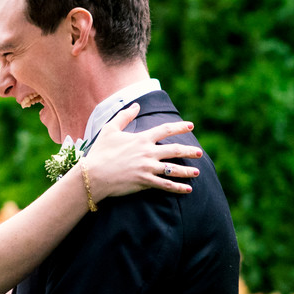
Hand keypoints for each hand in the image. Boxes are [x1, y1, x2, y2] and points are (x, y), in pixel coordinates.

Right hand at [84, 103, 202, 197]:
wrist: (93, 175)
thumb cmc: (100, 152)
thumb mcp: (110, 129)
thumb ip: (124, 116)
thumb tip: (135, 105)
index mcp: (142, 138)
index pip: (165, 130)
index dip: (179, 127)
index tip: (191, 126)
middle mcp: (148, 152)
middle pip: (174, 150)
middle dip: (189, 151)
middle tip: (199, 152)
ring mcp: (147, 168)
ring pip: (173, 169)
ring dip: (187, 171)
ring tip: (197, 172)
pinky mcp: (145, 182)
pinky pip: (165, 185)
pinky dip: (178, 187)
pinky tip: (188, 189)